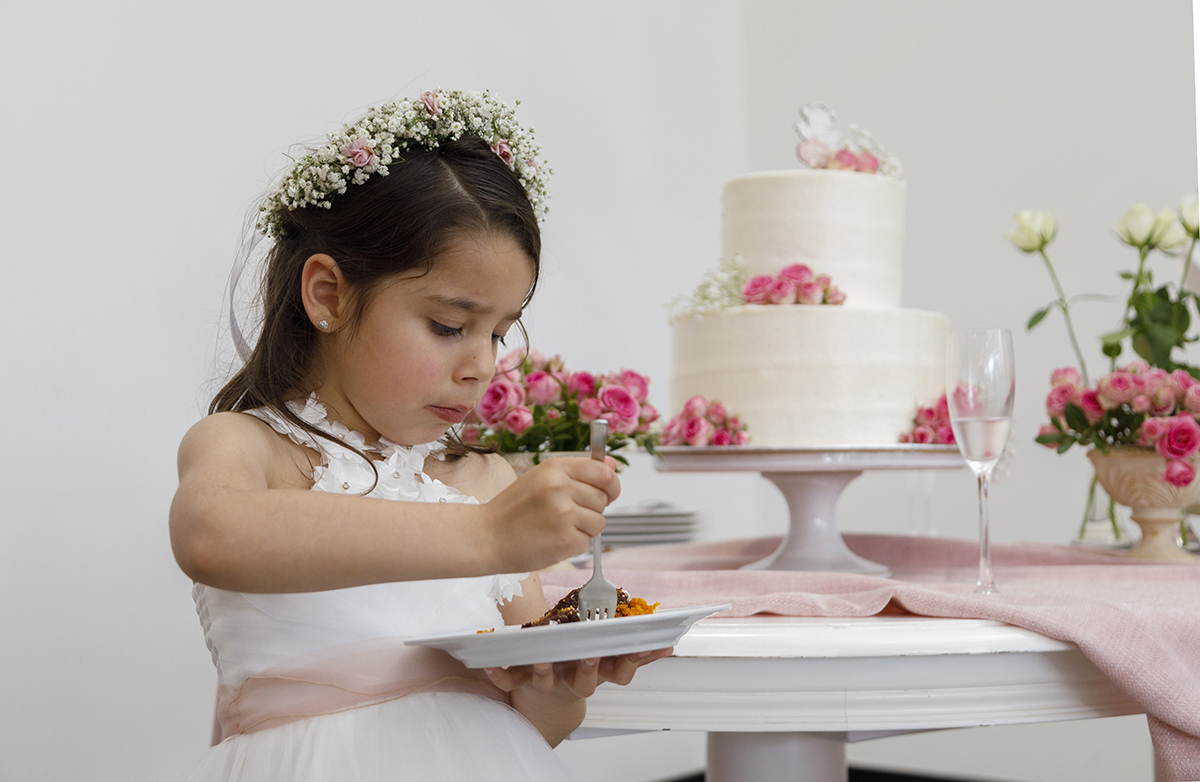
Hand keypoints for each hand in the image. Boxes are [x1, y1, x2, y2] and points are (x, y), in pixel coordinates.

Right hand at [483, 456, 620, 571]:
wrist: (486, 536)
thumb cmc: (513, 508)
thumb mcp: (541, 477)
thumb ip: (578, 471)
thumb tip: (612, 465)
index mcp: (555, 468)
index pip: (603, 472)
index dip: (612, 483)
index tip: (609, 491)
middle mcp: (561, 488)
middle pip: (603, 498)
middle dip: (592, 507)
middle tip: (567, 512)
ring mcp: (564, 515)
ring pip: (599, 521)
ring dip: (584, 527)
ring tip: (557, 526)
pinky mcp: (565, 540)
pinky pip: (588, 541)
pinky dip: (575, 543)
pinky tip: (553, 538)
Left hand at [483, 647, 672, 698]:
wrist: (547, 701)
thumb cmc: (580, 669)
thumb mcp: (610, 660)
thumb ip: (636, 651)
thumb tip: (667, 642)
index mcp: (598, 672)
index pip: (620, 671)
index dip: (630, 661)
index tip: (637, 647)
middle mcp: (574, 680)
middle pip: (585, 681)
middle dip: (589, 668)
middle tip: (589, 654)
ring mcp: (548, 683)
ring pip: (548, 681)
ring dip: (545, 671)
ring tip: (542, 658)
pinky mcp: (522, 684)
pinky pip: (509, 682)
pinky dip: (501, 675)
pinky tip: (491, 665)